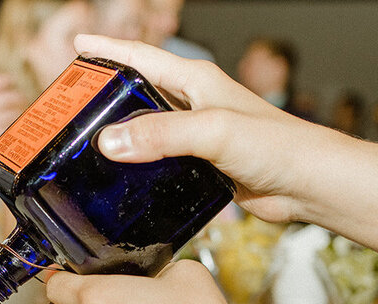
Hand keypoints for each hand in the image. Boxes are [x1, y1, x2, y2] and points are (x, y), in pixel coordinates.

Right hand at [0, 73, 26, 177]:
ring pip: (11, 113)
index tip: (10, 80)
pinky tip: (16, 130)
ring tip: (23, 116)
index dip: (4, 79)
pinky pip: (7, 129)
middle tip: (22, 99)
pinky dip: (14, 128)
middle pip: (7, 96)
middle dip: (18, 97)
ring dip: (19, 114)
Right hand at [75, 34, 341, 223]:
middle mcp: (194, 104)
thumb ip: (161, 135)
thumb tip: (110, 142)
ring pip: (146, 132)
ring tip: (85, 145)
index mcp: (196, 81)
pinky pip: (158, 163)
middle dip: (105, 96)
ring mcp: (196, 136)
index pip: (141, 57)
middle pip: (138, 94)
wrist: (307, 184)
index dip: (107, 50)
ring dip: (119, 137)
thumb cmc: (277, 146)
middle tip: (71, 105)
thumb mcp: (213, 132)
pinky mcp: (200, 166)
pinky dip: (138, 169)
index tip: (78, 44)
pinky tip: (122, 182)